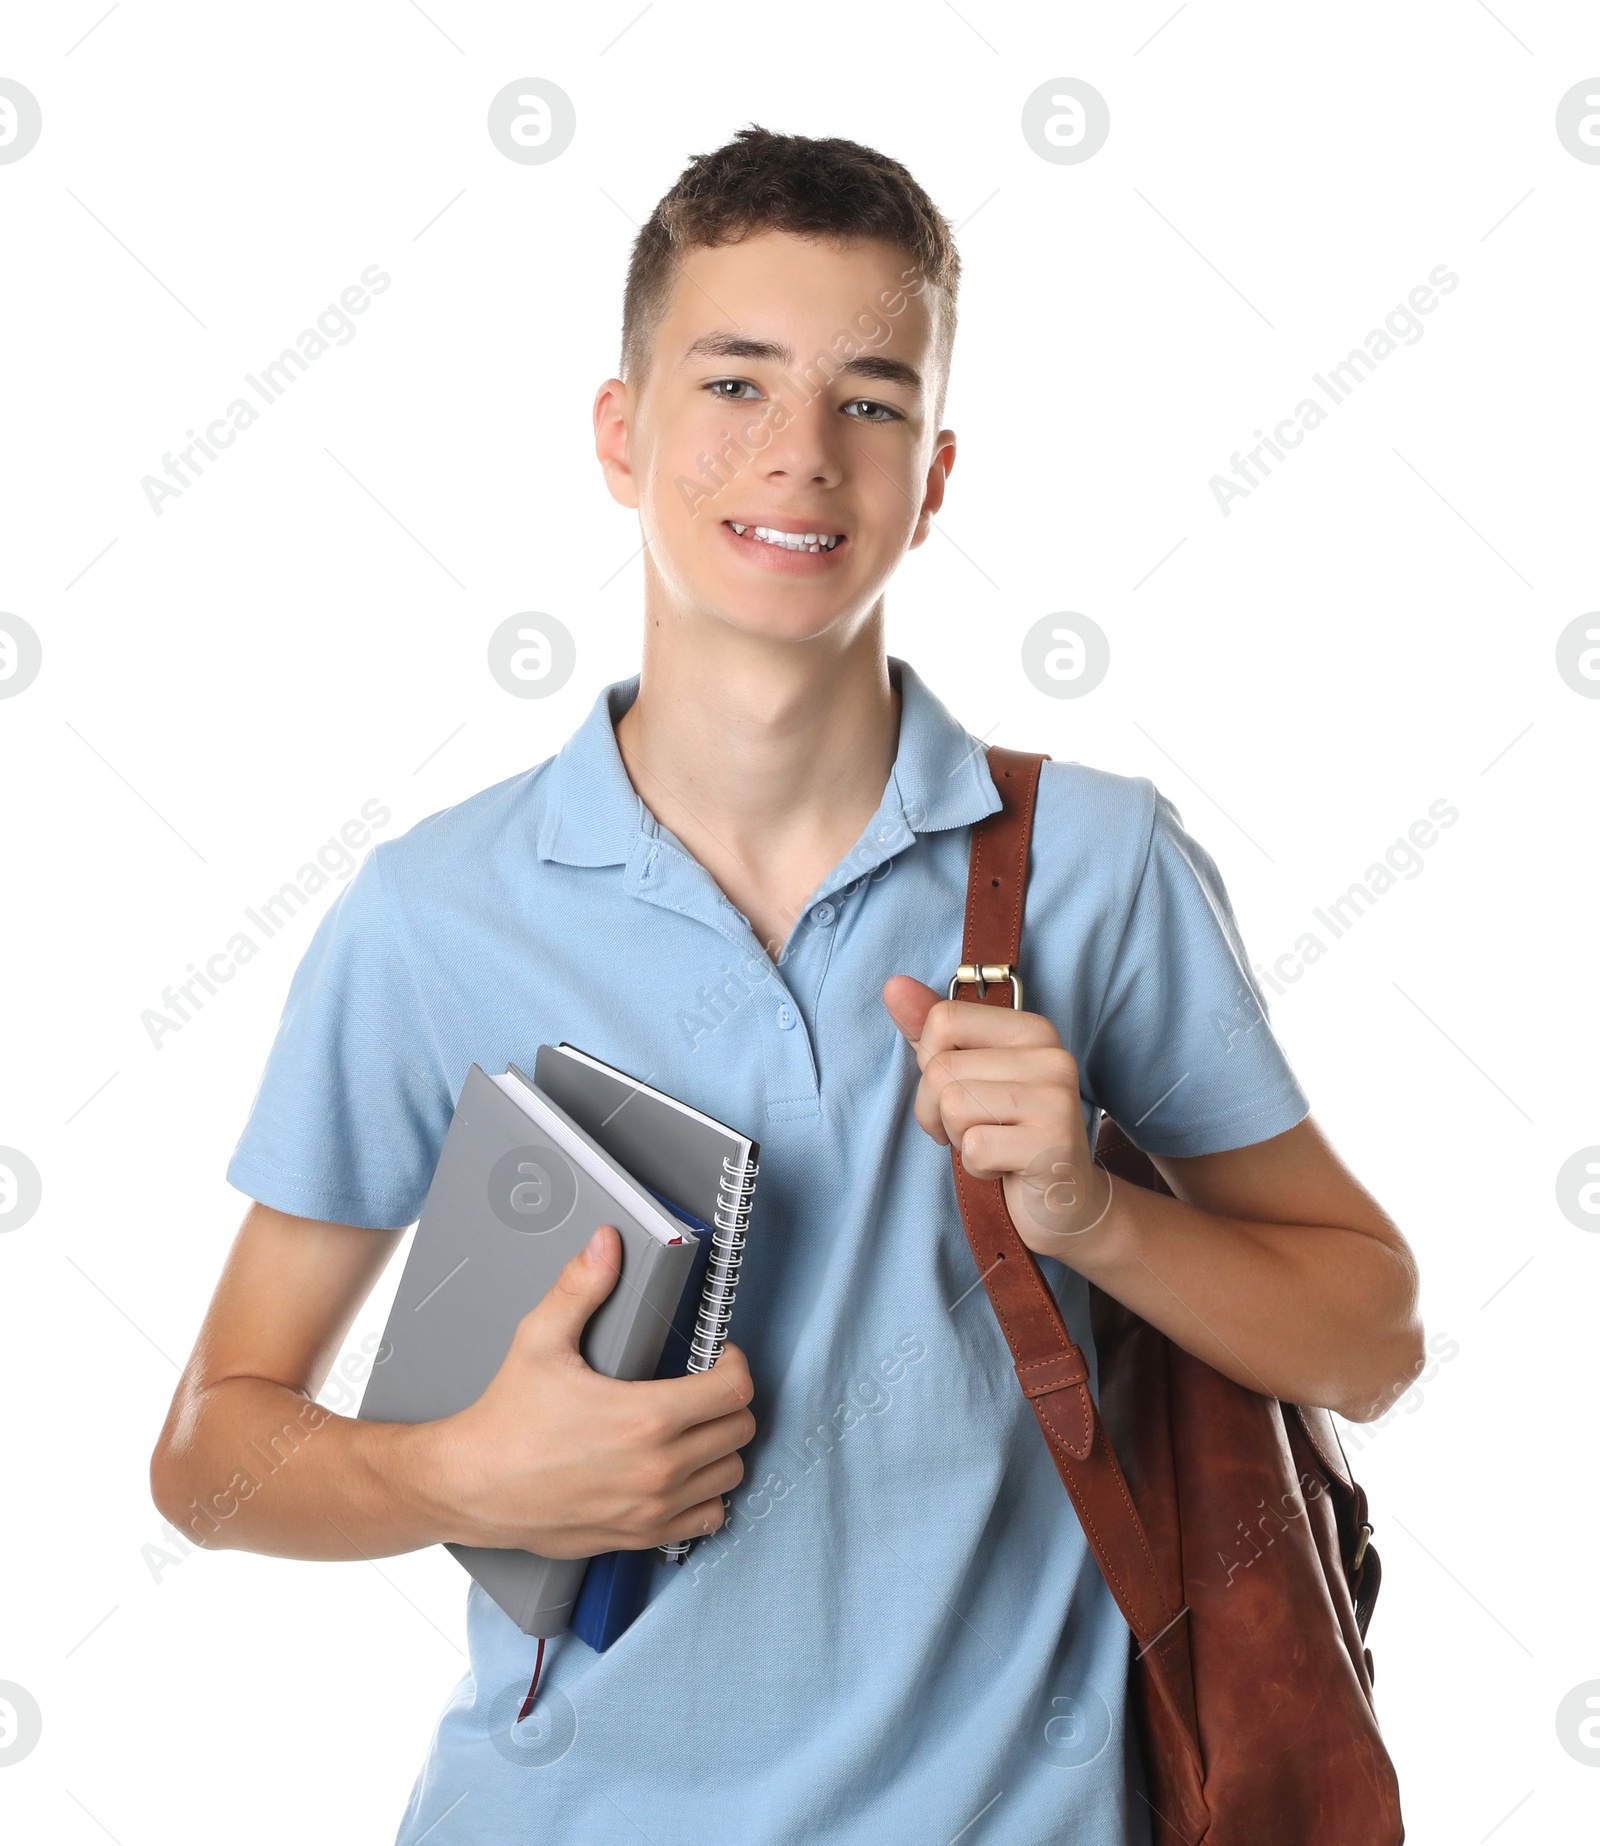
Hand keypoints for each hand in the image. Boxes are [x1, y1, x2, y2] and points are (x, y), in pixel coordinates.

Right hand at [418, 1224, 756, 1555]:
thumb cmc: (505, 1420)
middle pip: (739, 1429)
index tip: (717, 1355)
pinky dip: (706, 1494)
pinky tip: (683, 1472)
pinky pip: (707, 1518)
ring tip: (694, 1425)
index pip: (734, 1388)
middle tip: (703, 1385)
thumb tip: (606, 1244)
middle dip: (728, 1399)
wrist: (469, 1486)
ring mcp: (651, 1508)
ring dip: (721, 1446)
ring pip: (730, 1473)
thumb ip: (580, 1286)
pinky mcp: (639, 1535)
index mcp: (646, 1417)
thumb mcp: (539, 1340)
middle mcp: (658, 1468)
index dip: (732, 1362)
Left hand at [882, 975, 1112, 1262]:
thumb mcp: (968, 1074)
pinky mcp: (1052, 1144)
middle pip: (941, 1069)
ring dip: (958, 1138)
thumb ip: (931, 1029)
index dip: (931, 1064)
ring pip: (953, 1105)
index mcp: (1032, 1029)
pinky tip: (1005, 1167)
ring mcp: (1057, 1100)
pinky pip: (973, 1147)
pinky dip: (976, 1166)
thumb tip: (893, 984)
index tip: (960, 1090)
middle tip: (976, 1130)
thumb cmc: (1007, 1133)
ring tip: (992, 1145)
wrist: (1063, 1202)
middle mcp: (1052, 1056)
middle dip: (939, 1112)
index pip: (943, 1020)